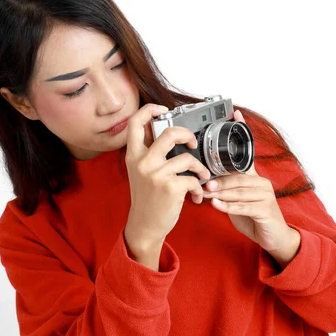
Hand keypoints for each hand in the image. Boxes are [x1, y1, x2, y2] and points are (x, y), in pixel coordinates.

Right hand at [125, 103, 210, 256]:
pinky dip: (198, 188)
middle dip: (187, 135)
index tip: (163, 110)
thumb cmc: (147, 198)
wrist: (145, 225)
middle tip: (192, 143)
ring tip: (201, 177)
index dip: (150, 110)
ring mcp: (156, 174)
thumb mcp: (140, 172)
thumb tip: (168, 134)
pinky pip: (193, 179)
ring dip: (200, 168)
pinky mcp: (170, 187)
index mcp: (134, 155)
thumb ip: (149, 153)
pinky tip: (196, 196)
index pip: (135, 123)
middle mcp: (143, 162)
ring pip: (188, 158)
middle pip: (170, 133)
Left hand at [202, 109, 296, 254]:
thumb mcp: (237, 200)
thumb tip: (205, 182)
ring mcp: (265, 196)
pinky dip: (228, 207)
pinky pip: (243, 207)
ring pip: (239, 191)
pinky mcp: (265, 210)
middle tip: (202, 182)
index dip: (243, 132)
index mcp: (254, 177)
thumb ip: (224, 189)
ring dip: (221, 193)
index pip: (247, 152)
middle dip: (218, 180)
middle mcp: (261, 182)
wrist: (273, 238)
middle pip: (237, 176)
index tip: (235, 114)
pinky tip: (217, 206)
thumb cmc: (253, 217)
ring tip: (206, 193)